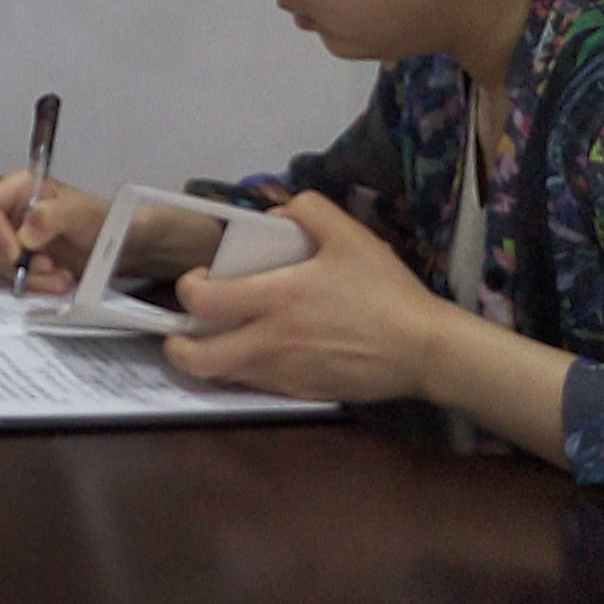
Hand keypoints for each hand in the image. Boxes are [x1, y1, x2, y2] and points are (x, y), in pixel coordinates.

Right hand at [0, 171, 107, 293]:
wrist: (121, 245)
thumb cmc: (101, 218)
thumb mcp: (80, 212)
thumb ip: (51, 217)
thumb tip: (24, 235)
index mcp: (18, 190)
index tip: (16, 254)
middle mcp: (11, 214)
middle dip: (16, 262)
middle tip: (47, 267)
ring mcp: (16, 241)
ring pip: (2, 264)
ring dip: (32, 278)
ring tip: (61, 278)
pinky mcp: (25, 264)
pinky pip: (16, 279)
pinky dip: (37, 286)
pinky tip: (60, 281)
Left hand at [164, 192, 448, 402]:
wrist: (425, 349)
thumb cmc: (385, 292)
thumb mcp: (350, 235)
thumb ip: (307, 211)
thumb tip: (273, 215)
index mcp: (277, 299)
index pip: (204, 302)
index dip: (188, 290)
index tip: (197, 280)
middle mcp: (271, 342)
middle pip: (198, 359)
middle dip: (177, 346)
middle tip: (182, 330)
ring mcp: (284, 373)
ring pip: (223, 376)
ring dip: (209, 358)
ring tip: (216, 338)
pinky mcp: (300, 392)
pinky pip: (254, 385)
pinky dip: (243, 371)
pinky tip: (256, 352)